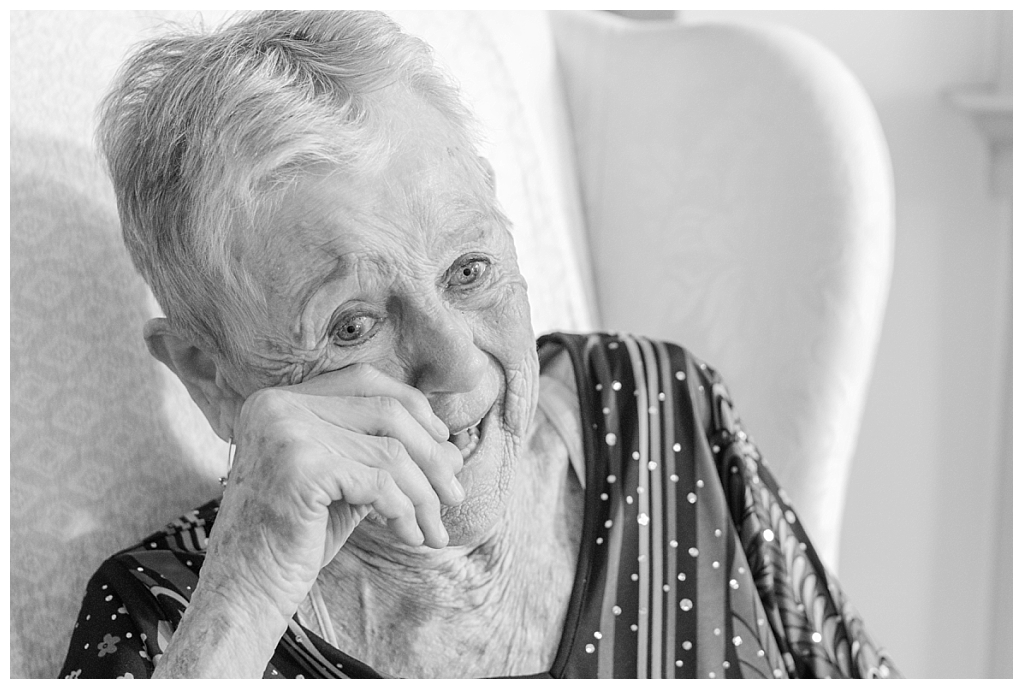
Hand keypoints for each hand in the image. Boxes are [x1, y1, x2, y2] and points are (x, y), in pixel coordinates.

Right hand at [201, 363, 464, 624]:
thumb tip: (454, 450)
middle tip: (455, 497)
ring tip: (435, 529)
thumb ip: (388, 458)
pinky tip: (411, 536)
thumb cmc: (295, 539)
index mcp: (281, 400)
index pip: (365, 380)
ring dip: (424, 494)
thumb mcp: (346, 485)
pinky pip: (379, 483)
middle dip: (432, 456)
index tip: (443, 444)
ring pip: (390, 451)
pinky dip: (405, 511)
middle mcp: (278, 406)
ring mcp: (287, 433)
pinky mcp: (300, 468)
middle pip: (387, 411)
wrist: (246, 590)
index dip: (414, 407)